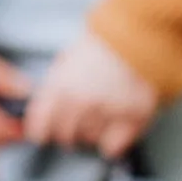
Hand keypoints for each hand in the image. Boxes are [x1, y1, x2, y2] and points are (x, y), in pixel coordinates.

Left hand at [23, 32, 158, 158]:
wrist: (142, 33)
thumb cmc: (105, 44)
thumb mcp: (67, 59)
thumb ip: (54, 87)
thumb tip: (45, 111)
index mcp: (59, 87)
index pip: (39, 128)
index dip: (42, 132)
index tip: (46, 134)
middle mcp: (80, 103)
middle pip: (65, 137)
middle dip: (69, 132)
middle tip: (79, 122)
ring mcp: (107, 111)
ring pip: (89, 140)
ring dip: (92, 133)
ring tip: (102, 115)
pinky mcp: (133, 117)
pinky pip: (113, 146)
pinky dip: (113, 143)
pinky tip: (116, 129)